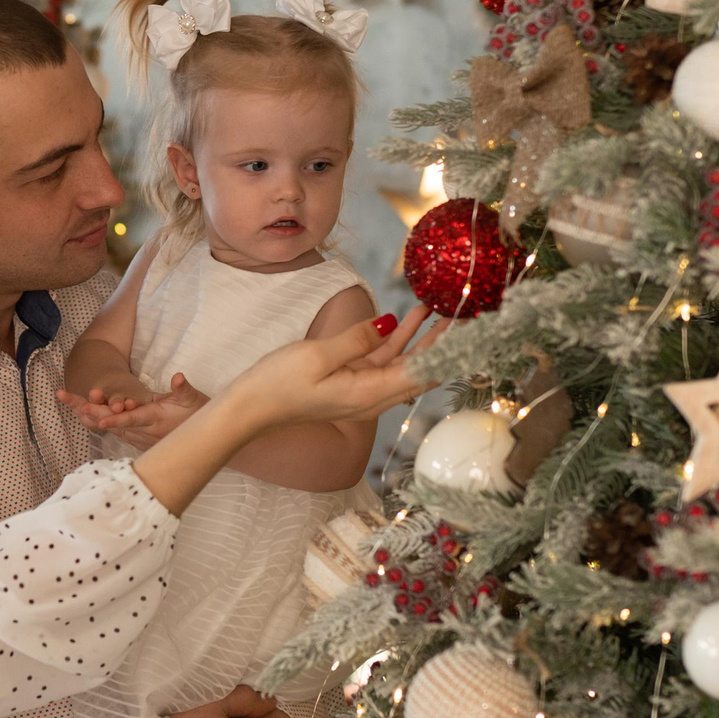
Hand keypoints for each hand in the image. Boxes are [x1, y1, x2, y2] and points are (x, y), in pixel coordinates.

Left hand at [57, 375, 207, 445]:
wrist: (200, 440)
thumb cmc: (197, 415)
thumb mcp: (194, 399)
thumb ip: (183, 389)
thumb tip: (178, 377)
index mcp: (155, 419)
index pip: (132, 420)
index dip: (116, 419)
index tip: (100, 419)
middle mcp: (143, 431)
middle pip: (112, 422)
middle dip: (90, 411)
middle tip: (70, 399)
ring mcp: (138, 437)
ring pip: (110, 426)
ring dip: (90, 415)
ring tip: (69, 402)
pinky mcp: (136, 439)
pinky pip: (114, 430)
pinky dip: (97, 421)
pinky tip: (83, 413)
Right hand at [218, 306, 444, 432]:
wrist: (250, 407)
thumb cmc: (279, 383)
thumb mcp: (318, 355)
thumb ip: (359, 339)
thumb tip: (391, 324)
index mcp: (369, 394)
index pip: (421, 373)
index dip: (446, 352)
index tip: (468, 332)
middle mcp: (372, 397)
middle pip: (418, 372)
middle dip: (441, 345)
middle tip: (464, 317)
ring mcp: (362, 391)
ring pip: (402, 365)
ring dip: (420, 339)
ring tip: (438, 310)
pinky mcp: (350, 383)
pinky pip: (382, 362)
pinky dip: (397, 341)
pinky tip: (407, 320)